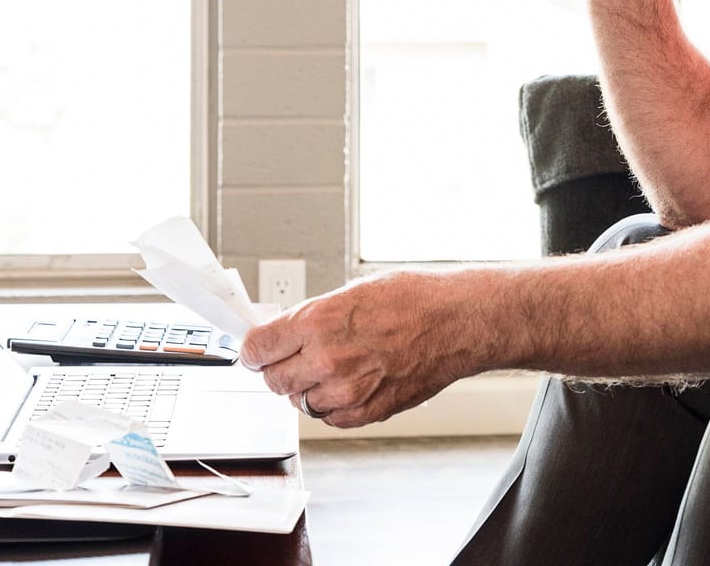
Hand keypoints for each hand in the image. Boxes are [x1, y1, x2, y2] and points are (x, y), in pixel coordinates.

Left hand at [239, 271, 478, 428]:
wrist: (457, 322)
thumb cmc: (412, 299)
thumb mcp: (349, 293)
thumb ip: (310, 318)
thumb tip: (282, 333)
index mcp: (317, 323)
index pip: (256, 348)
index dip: (253, 349)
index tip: (254, 350)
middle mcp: (327, 360)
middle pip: (272, 380)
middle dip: (276, 368)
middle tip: (289, 358)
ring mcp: (347, 391)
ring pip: (299, 402)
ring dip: (305, 388)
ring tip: (329, 367)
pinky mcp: (368, 412)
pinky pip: (330, 418)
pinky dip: (331, 404)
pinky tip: (347, 382)